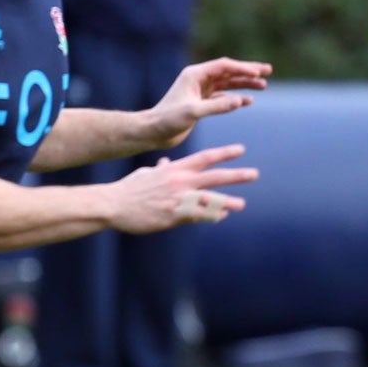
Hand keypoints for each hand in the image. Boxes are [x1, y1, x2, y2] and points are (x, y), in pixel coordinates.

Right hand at [110, 144, 256, 232]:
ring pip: (208, 198)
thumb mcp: (145, 174)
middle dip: (235, 175)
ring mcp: (177, 198)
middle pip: (213, 175)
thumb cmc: (129, 189)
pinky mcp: (172, 214)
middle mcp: (180, 181)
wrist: (113, 204)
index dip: (224, 153)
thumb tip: (165, 164)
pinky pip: (197, 215)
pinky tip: (221, 217)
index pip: (205, 157)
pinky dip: (210, 216)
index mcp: (175, 169)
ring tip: (243, 204)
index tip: (240, 149)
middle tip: (254, 174)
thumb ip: (160, 170)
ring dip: (227, 201)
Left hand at [143, 57, 272, 148]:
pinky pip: (224, 96)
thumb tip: (241, 100)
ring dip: (245, 83)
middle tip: (268, 71)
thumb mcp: (193, 112)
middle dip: (248, 71)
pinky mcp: (202, 103)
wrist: (154, 132)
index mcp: (195, 75)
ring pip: (228, 83)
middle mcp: (198, 79)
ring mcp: (201, 91)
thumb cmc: (168, 120)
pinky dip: (237, 97)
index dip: (242, 68)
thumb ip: (217, 106)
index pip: (224, 66)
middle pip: (228, 71)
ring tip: (263, 85)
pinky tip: (248, 101)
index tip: (259, 73)